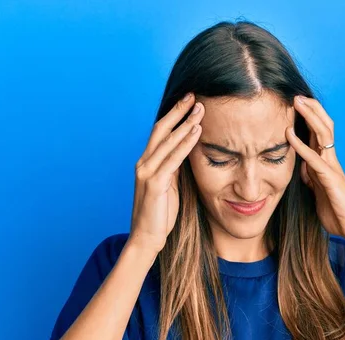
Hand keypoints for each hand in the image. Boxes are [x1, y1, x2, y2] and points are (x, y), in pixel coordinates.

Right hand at [129, 93, 204, 251]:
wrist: (147, 238)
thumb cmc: (160, 214)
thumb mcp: (170, 186)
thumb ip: (174, 168)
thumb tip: (187, 152)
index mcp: (147, 162)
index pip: (161, 132)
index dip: (174, 115)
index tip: (189, 101)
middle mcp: (144, 163)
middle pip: (161, 129)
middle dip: (178, 111)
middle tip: (195, 95)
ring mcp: (147, 172)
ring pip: (167, 141)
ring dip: (185, 123)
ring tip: (200, 108)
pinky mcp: (153, 184)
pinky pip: (172, 159)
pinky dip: (185, 143)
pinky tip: (197, 132)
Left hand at [286, 95, 344, 243]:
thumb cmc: (338, 212)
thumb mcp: (319, 192)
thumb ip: (312, 178)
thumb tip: (303, 168)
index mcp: (327, 163)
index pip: (319, 133)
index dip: (309, 117)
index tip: (295, 104)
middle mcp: (331, 161)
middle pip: (323, 126)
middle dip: (311, 109)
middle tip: (295, 95)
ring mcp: (332, 168)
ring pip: (323, 135)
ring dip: (309, 117)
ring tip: (296, 103)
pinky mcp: (331, 180)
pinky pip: (314, 158)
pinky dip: (300, 145)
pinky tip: (289, 134)